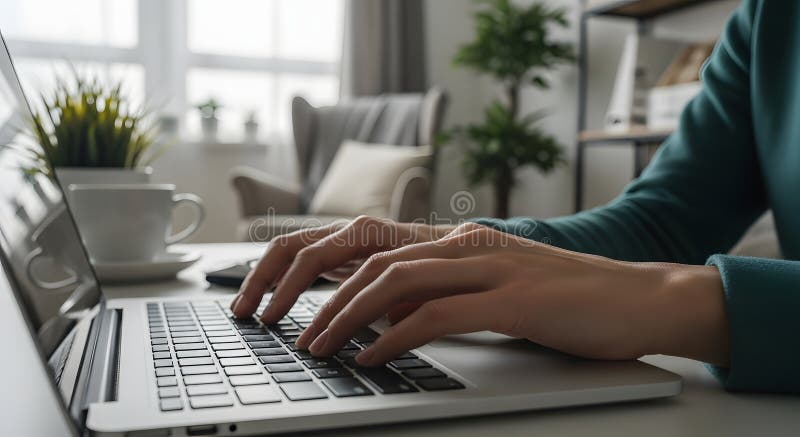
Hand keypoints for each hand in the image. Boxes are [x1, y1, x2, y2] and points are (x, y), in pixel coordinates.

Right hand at [231, 216, 455, 321]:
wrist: (461, 247)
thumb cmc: (446, 262)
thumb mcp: (427, 276)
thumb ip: (400, 291)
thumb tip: (378, 318)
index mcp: (367, 232)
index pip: (312, 257)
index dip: (289, 290)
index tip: (275, 319)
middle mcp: (350, 230)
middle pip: (292, 248)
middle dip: (263, 280)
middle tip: (246, 314)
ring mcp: (344, 238)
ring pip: (291, 249)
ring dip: (264, 277)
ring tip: (245, 308)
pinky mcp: (342, 250)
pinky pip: (302, 257)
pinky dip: (281, 277)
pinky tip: (270, 299)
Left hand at [295, 223, 730, 366]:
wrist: (639, 297)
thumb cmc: (566, 301)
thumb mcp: (492, 291)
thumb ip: (442, 296)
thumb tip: (387, 318)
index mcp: (460, 241)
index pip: (375, 245)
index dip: (327, 268)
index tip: (294, 299)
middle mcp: (468, 245)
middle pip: (372, 260)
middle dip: (320, 294)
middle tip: (291, 328)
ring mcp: (490, 268)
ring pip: (395, 282)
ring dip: (346, 315)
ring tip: (317, 345)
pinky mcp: (513, 300)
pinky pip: (437, 316)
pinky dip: (395, 337)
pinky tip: (371, 358)